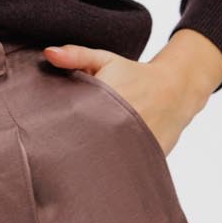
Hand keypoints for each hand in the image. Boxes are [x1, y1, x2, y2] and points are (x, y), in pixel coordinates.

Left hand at [41, 44, 200, 157]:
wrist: (176, 90)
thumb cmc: (135, 74)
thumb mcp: (106, 59)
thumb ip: (76, 55)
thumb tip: (49, 53)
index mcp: (108, 98)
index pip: (72, 120)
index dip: (57, 128)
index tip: (45, 133)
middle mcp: (123, 122)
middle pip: (85, 142)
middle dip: (70, 147)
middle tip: (54, 152)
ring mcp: (136, 143)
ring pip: (103, 160)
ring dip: (89, 162)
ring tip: (77, 162)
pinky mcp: (148, 158)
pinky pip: (123, 169)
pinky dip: (112, 169)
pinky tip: (100, 168)